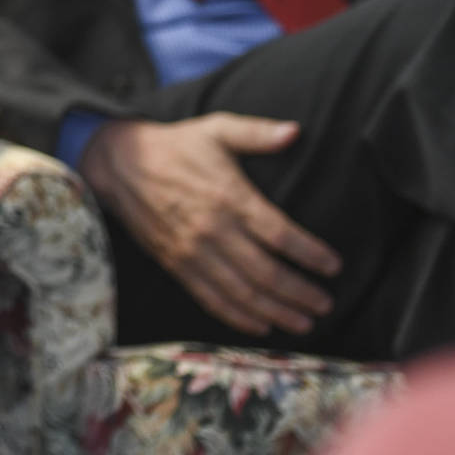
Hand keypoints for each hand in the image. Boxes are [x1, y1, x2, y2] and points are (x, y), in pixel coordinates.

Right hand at [81, 113, 342, 335]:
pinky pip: (209, 298)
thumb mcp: (216, 129)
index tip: (335, 266)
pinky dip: (237, 317)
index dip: (310, 254)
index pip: (278, 234)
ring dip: (275, 312)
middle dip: (300, 292)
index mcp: (228, 196)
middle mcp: (212, 229)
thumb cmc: (176, 146)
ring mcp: (191, 251)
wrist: (119, 164)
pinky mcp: (175, 263)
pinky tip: (262, 326)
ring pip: (240, 292)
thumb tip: (296, 131)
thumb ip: (257, 132)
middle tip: (327, 304)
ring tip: (305, 323)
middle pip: (265, 272)